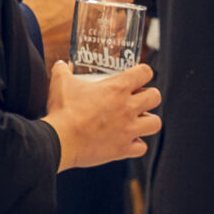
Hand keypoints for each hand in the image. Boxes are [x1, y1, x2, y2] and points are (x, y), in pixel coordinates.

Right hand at [24, 0, 129, 67]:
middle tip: (98, 10)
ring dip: (110, 30)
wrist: (26, 35)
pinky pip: (106, 51)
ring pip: (117, 35)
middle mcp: (108, 22)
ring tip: (93, 27)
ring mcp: (101, 42)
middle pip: (123, 15)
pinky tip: (88, 42)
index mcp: (104, 1)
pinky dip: (102, 47)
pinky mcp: (92, 57)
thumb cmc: (41, 5)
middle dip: (115, 11)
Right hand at [43, 61, 160, 169]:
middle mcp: (128, 108)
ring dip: (147, 122)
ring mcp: (128, 129)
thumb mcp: (60, 83)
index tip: (136, 78)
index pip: (145, 72)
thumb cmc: (62, 112)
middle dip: (148, 97)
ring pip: (155, 123)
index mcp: (117, 88)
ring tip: (136, 121)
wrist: (58, 141)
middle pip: (155, 97)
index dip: (142, 73)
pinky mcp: (123, 148)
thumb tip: (61, 64)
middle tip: (137, 100)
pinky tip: (126, 142)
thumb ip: (63, 70)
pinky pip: (142, 147)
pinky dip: (136, 145)